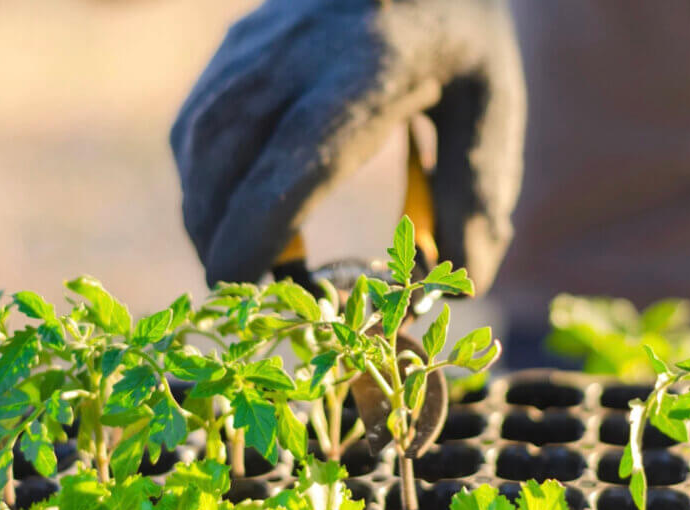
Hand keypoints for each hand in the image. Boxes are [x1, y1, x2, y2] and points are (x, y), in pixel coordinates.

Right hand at [172, 0, 524, 292]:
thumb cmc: (459, 37)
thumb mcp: (492, 105)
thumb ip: (479, 192)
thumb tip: (468, 282)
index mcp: (365, 75)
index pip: (293, 164)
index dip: (256, 232)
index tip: (240, 286)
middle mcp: (295, 57)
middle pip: (224, 159)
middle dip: (216, 237)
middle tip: (240, 292)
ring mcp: (257, 47)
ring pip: (197, 142)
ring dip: (203, 212)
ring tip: (233, 259)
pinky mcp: (238, 46)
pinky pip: (197, 122)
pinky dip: (201, 178)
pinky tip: (229, 207)